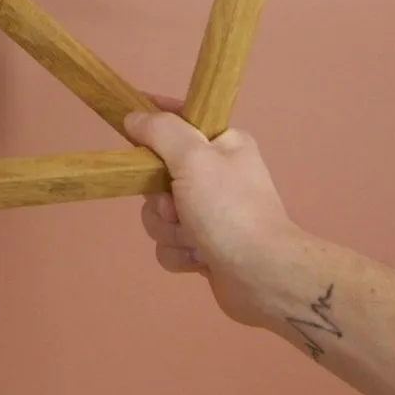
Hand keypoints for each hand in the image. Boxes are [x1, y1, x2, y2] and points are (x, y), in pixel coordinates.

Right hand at [125, 97, 305, 327]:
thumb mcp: (193, 158)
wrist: (263, 276)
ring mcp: (211, 213)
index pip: (178, 120)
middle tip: (175, 207)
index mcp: (223, 145)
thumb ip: (160, 130)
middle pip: (158, 175)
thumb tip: (134, 118)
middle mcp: (217, 175)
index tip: (131, 134)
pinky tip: (199, 259)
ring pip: (159, 213)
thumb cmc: (229, 210)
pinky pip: (169, 243)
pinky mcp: (205, 246)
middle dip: (159, 199)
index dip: (152, 125)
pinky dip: (179, 252)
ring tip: (193, 239)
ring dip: (168, 229)